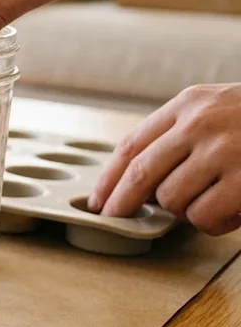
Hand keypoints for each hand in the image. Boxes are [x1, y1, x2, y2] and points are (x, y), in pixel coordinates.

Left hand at [89, 84, 240, 235]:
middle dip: (124, 204)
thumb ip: (179, 134)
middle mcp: (202, 123)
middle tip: (117, 220)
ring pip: (173, 200)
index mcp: (189, 104)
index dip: (109, 179)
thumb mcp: (217, 109)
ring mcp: (226, 151)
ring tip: (212, 200)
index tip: (98, 201)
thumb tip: (133, 180)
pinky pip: (205, 218)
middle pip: (141, 175)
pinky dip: (214, 222)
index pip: (131, 145)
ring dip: (184, 211)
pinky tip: (233, 209)